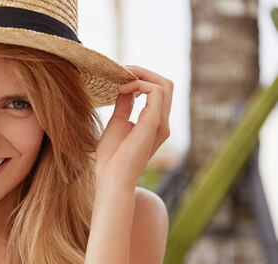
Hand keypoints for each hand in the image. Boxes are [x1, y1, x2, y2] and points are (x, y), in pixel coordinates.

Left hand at [95, 66, 173, 187]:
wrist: (111, 178)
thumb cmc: (112, 157)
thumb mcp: (117, 123)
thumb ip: (124, 105)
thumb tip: (125, 87)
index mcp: (155, 123)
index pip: (158, 91)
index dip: (140, 78)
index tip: (118, 76)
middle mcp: (162, 122)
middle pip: (165, 84)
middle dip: (142, 72)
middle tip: (120, 71)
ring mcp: (160, 123)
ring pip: (164, 84)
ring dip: (140, 75)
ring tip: (120, 76)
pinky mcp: (154, 123)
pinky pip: (156, 92)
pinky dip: (139, 84)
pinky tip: (121, 88)